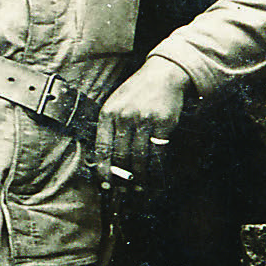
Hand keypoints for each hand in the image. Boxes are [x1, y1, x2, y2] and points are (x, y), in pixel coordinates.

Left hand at [96, 60, 190, 178]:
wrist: (163, 75)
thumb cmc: (138, 92)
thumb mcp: (116, 104)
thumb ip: (110, 127)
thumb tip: (105, 159)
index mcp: (108, 113)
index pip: (102, 148)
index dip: (103, 170)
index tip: (105, 185)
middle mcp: (124, 117)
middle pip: (120, 156)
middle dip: (122, 178)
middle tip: (124, 191)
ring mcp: (144, 120)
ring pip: (138, 157)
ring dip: (139, 177)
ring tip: (138, 188)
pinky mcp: (163, 123)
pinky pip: (157, 152)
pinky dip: (156, 168)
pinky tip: (155, 177)